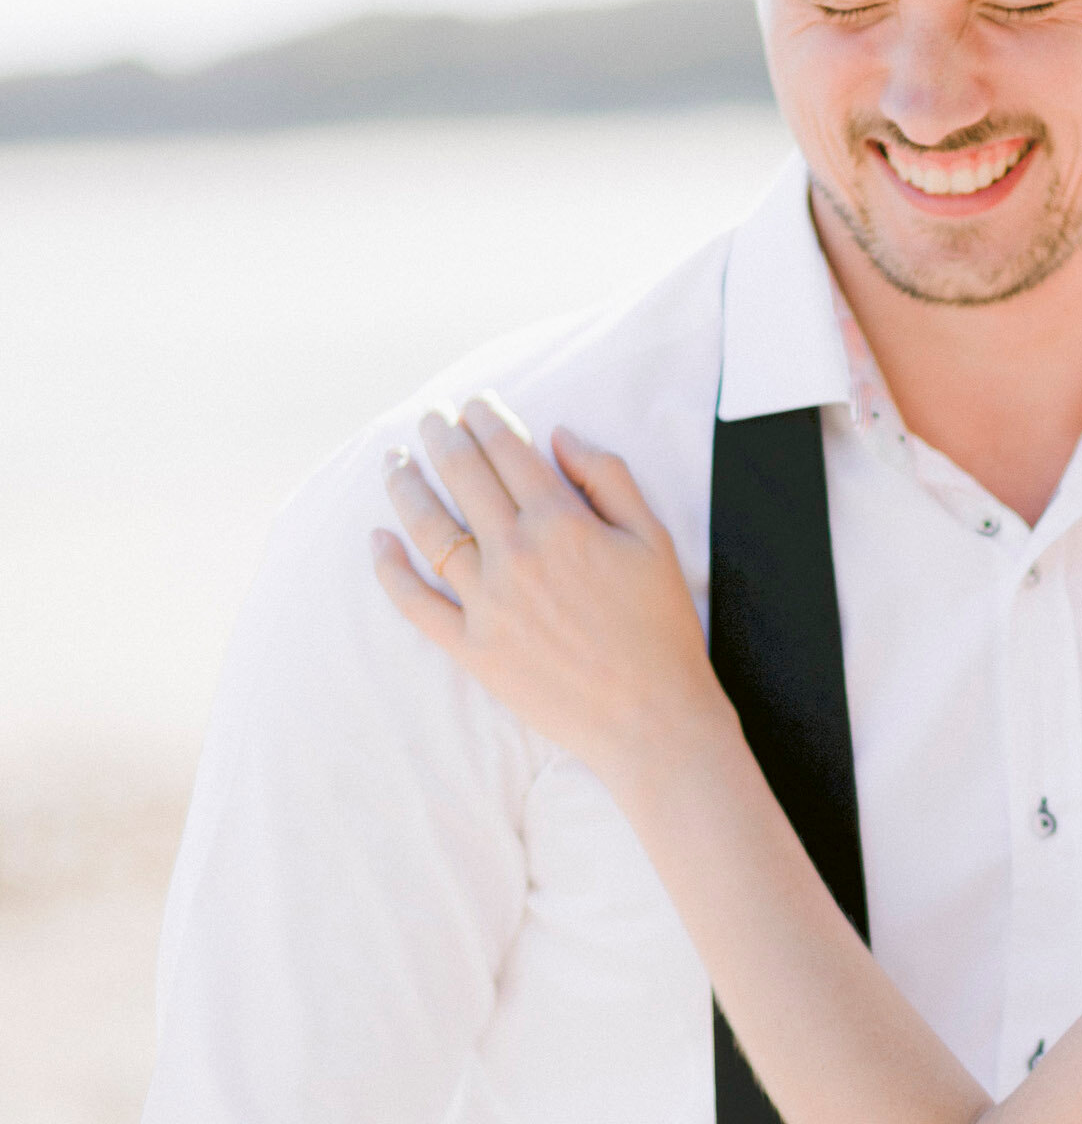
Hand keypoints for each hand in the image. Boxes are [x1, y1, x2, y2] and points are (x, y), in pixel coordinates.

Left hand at [373, 398, 728, 783]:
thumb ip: (609, 477)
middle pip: (462, 477)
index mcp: (562, 522)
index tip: (475, 403)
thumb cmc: (662, 629)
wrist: (652, 720)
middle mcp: (516, 555)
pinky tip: (377, 540)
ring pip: (429, 529)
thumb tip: (559, 436)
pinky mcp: (472, 648)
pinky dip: (390, 570)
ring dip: (406, 486)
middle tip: (430, 418)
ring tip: (394, 461)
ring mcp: (488, 603)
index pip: (509, 450)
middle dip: (442, 437)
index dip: (487, 417)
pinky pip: (416, 602)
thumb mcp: (654, 539)